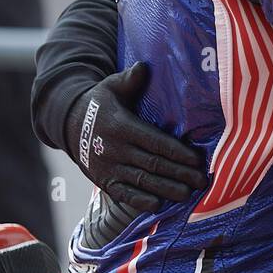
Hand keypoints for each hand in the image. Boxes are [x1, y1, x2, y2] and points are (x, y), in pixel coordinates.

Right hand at [65, 62, 207, 212]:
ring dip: (166, 189)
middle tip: (202, 180)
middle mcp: (115, 149)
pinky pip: (123, 194)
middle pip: (153, 164)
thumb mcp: (111, 87)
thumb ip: (129, 79)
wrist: (69, 124)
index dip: (177, 152)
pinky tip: (157, 205)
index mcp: (121, 126)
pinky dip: (139, 201)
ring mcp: (109, 167)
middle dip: (179, 173)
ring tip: (188, 194)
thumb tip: (143, 67)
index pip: (154, 141)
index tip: (197, 159)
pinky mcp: (104, 181)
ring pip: (142, 181)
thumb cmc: (100, 103)